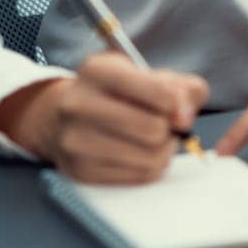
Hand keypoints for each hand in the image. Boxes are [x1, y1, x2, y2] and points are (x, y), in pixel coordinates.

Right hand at [0, 51, 207, 184]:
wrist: (62, 116)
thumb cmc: (117, 93)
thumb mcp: (148, 75)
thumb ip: (182, 88)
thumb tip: (185, 117)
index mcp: (97, 70)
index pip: (159, 93)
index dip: (177, 104)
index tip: (174, 106)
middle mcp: (78, 103)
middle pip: (153, 129)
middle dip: (168, 129)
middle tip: (163, 124)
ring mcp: (75, 140)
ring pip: (149, 158)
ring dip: (163, 151)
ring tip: (153, 139)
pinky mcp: (79, 171)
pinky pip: (138, 177)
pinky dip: (149, 167)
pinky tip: (138, 153)